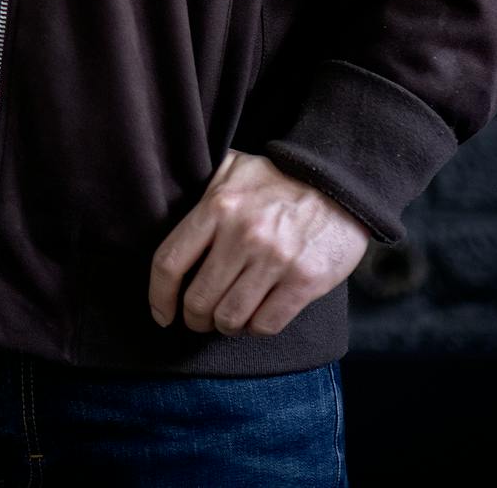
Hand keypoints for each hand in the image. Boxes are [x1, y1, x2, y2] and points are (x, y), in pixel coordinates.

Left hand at [147, 149, 370, 336]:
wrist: (338, 183)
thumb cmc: (279, 179)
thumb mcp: (234, 168)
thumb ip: (203, 190)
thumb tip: (168, 209)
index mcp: (218, 206)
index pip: (170, 262)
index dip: (159, 296)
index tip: (161, 313)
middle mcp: (242, 234)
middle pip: (197, 300)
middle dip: (194, 318)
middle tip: (200, 318)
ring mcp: (274, 259)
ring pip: (229, 318)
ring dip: (224, 325)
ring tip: (229, 317)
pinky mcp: (304, 280)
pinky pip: (265, 325)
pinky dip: (255, 328)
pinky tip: (256, 316)